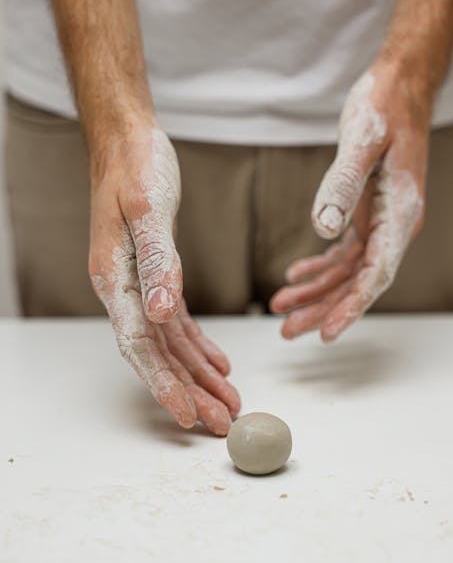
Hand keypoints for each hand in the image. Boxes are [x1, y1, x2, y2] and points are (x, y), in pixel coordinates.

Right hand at [89, 122, 239, 434]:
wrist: (128, 139)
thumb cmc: (135, 166)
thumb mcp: (148, 208)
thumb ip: (157, 262)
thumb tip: (160, 315)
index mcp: (114, 278)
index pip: (139, 345)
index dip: (163, 384)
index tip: (187, 416)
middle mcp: (124, 290)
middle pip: (156, 355)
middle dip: (188, 392)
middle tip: (221, 422)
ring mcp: (139, 287)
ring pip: (169, 346)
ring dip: (198, 377)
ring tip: (227, 403)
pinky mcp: (157, 276)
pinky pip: (177, 324)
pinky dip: (198, 347)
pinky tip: (218, 364)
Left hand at [271, 62, 429, 341]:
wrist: (399, 86)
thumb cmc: (385, 107)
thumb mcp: (361, 140)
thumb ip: (343, 185)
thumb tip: (323, 229)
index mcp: (400, 214)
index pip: (376, 274)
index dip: (351, 306)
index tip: (327, 332)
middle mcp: (394, 226)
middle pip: (358, 282)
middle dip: (323, 308)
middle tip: (287, 330)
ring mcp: (381, 222)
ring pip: (348, 272)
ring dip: (315, 291)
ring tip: (280, 306)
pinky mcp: (366, 214)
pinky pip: (343, 252)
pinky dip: (319, 266)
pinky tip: (295, 274)